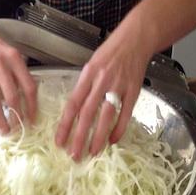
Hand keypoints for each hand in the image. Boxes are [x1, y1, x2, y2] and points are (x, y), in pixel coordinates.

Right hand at [0, 24, 36, 133]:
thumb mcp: (12, 55)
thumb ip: (21, 74)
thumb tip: (30, 100)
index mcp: (14, 59)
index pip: (29, 86)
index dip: (32, 106)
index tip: (33, 118)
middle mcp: (0, 65)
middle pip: (12, 97)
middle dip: (17, 117)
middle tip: (20, 128)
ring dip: (1, 121)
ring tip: (6, 130)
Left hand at [55, 19, 150, 159]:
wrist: (136, 39)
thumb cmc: (111, 51)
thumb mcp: (91, 64)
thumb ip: (84, 85)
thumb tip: (76, 110)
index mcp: (88, 74)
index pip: (73, 103)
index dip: (65, 124)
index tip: (59, 141)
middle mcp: (102, 81)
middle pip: (88, 113)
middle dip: (80, 136)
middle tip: (74, 154)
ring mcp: (119, 86)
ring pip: (106, 116)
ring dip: (99, 136)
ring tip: (93, 152)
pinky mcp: (134, 90)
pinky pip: (126, 113)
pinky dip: (120, 128)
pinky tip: (113, 141)